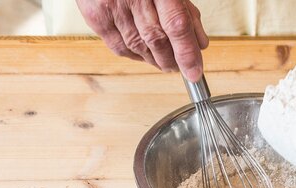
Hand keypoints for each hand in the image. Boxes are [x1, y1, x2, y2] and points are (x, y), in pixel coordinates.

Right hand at [77, 0, 209, 81]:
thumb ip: (185, 12)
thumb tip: (199, 43)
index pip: (176, 24)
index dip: (187, 53)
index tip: (194, 72)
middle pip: (156, 40)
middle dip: (171, 60)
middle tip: (179, 67)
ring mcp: (112, 6)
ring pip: (138, 47)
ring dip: (154, 61)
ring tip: (163, 61)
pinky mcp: (96, 16)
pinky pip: (119, 47)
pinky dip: (135, 56)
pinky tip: (143, 55)